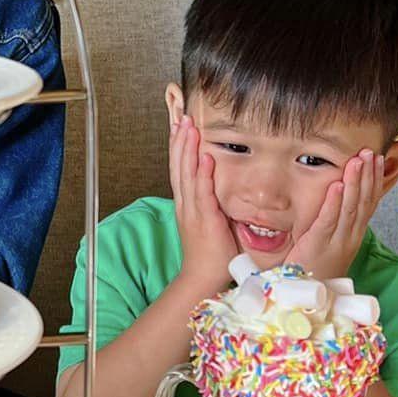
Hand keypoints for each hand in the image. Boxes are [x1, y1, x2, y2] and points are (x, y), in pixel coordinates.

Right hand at [168, 113, 237, 295]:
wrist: (203, 278)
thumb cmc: (210, 254)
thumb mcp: (208, 222)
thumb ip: (210, 204)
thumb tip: (219, 188)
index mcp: (186, 204)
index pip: (179, 169)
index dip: (179, 147)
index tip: (180, 126)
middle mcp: (185, 204)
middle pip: (179, 166)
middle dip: (180, 140)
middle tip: (182, 118)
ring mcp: (192, 211)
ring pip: (187, 174)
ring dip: (188, 149)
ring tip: (190, 128)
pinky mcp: (204, 219)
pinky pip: (202, 192)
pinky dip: (202, 174)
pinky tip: (205, 157)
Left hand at [286, 150, 383, 282]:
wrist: (307, 299)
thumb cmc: (315, 270)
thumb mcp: (330, 244)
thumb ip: (335, 224)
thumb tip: (338, 203)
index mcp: (353, 235)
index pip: (368, 203)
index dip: (374, 181)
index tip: (378, 159)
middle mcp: (350, 237)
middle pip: (363, 202)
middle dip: (368, 175)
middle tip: (371, 152)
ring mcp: (337, 241)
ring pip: (350, 208)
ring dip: (355, 182)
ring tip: (358, 160)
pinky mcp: (319, 245)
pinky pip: (329, 221)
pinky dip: (334, 202)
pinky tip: (338, 185)